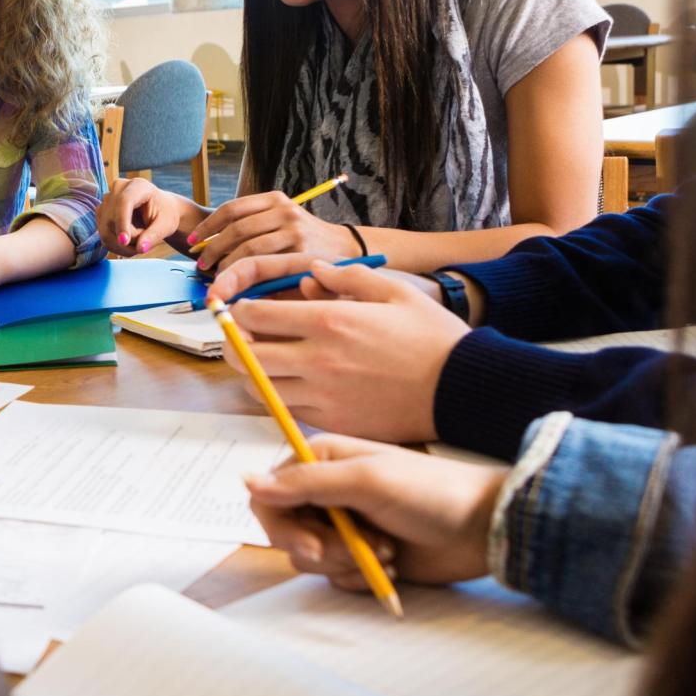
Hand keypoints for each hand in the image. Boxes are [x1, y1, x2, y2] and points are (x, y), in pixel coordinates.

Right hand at [98, 176, 200, 254]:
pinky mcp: (101, 213)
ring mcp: (107, 200)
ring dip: (123, 245)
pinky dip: (117, 246)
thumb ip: (154, 236)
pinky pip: (104, 236)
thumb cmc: (165, 214)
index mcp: (138, 186)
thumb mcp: (166, 225)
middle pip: (113, 219)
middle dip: (129, 239)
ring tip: (140, 240)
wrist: (159, 210)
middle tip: (147, 242)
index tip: (124, 241)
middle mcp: (118, 189)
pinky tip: (131, 242)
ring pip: (106, 231)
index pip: (124, 202)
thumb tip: (140, 248)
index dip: (122, 221)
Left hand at [187, 192, 359, 273]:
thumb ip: (254, 226)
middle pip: (237, 229)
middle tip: (201, 265)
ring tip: (215, 276)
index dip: (208, 226)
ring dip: (226, 264)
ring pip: (248, 248)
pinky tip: (237, 283)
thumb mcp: (282, 221)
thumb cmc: (306, 239)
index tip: (192, 241)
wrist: (347, 249)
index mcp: (276, 199)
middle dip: (213, 249)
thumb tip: (210, 244)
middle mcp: (285, 211)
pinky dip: (245, 275)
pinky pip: (265, 265)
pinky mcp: (301, 253)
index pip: (232, 208)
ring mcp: (294, 231)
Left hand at [227, 260, 469, 441]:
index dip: (238, 311)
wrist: (461, 389)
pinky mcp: (331, 422)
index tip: (241, 309)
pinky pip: (285, 410)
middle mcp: (317, 360)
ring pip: (258, 387)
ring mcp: (322, 395)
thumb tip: (311, 273)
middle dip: (234, 343)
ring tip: (266, 362)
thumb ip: (346, 277)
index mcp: (329, 321)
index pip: (254, 315)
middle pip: (243, 355)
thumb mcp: (394, 292)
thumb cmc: (432, 337)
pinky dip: (279, 397)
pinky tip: (294, 385)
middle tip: (242, 337)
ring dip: (252, 373)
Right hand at [246, 434, 504, 590]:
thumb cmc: (432, 493)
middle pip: (284, 530)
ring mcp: (342, 525)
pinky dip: (360, 577)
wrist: (484, 528)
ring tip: (385, 553)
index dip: (280, 523)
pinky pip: (335, 576)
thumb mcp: (366, 481)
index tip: (310, 545)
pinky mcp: (359, 555)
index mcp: (323, 461)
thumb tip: (246, 481)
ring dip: (344, 563)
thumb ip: (306, 483)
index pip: (269, 493)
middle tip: (349, 554)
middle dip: (318, 548)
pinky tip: (392, 566)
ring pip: (309, 558)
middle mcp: (326, 491)